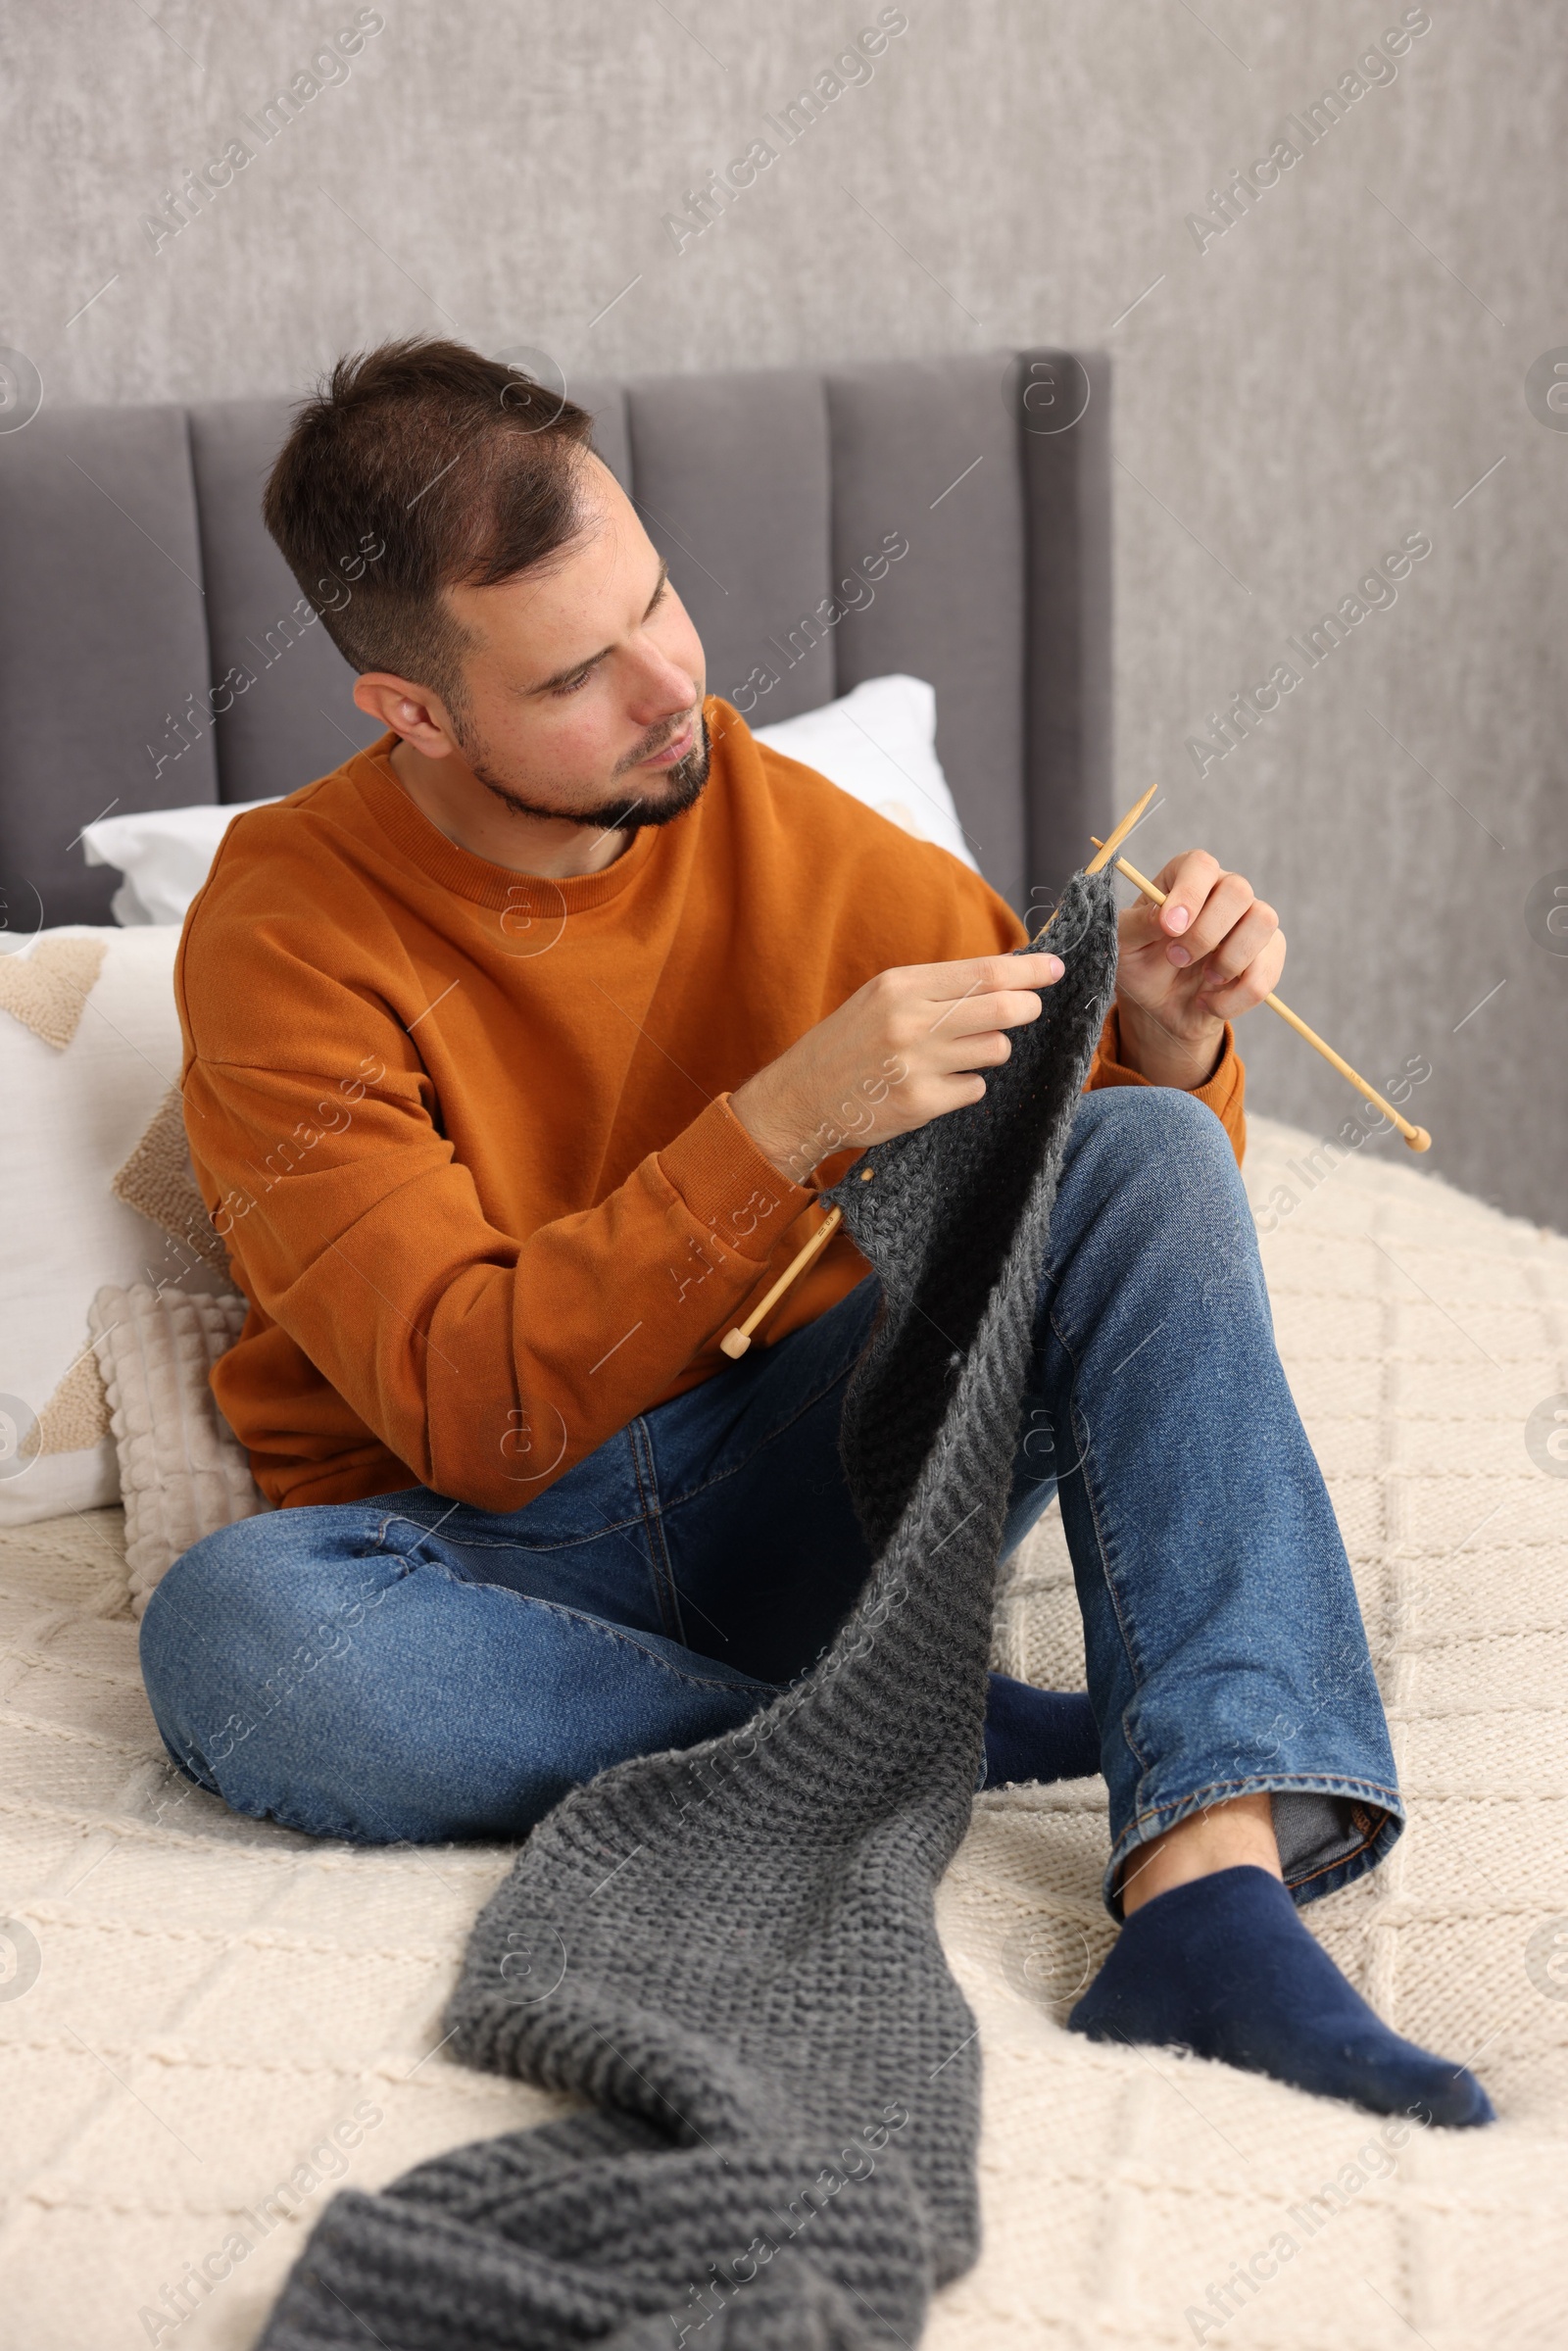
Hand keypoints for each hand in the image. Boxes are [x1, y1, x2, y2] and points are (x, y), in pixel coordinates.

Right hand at [730, 951, 1064, 1183]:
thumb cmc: (850, 1042)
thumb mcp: (882, 997)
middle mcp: (910, 1021)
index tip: (1055, 969)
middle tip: (1029, 1009)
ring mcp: (917, 1065)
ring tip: (961, 1053)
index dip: (1028, 971)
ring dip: (991, 1051)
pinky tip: (939, 1083)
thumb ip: (936, 987)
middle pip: (1002, 1008)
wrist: (802, 1096)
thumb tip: (1004, 977)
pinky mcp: (921, 1103)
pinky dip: (967, 1085)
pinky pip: (976, 1088)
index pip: (984, 972)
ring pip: (996, 1050)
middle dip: (1027, 1007)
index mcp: (900, 986)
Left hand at [1114, 850, 1284, 1089]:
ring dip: (1229, 960)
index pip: (1200, 866)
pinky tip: (1208, 1001)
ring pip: (1263, 922)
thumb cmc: (1140, 962)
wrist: (1162, 1004)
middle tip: (1176, 958)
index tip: (1170, 928)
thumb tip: (1163, 916)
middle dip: (1206, 933)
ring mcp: (1251, 920)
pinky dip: (1234, 997)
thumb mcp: (1123, 944)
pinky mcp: (1268, 955)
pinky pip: (1265, 972)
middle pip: (1238, 890)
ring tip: (1203, 978)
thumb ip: (1138, 925)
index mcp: (1186, 877)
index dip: (1189, 893)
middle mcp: (1224, 891)